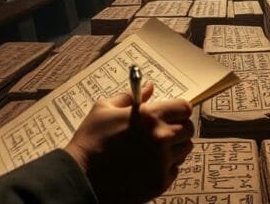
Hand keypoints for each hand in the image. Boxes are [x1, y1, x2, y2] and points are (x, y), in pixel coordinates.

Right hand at [63, 83, 194, 203]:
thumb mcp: (104, 109)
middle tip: (162, 132)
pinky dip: (166, 167)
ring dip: (174, 148)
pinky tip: (148, 165)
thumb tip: (149, 87)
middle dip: (178, 128)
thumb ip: (130, 97)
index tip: (171, 114)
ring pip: (184, 150)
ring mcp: (162, 161)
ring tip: (153, 149)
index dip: (178, 110)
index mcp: (149, 116)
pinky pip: (175, 170)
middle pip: (188, 129)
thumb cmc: (90, 141)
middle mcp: (160, 138)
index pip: (184, 108)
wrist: (81, 177)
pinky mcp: (160, 182)